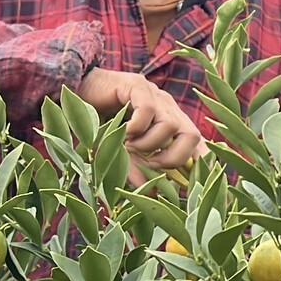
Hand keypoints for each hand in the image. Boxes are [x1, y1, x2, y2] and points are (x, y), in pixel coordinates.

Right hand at [76, 69, 208, 172]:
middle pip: (193, 135)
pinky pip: (147, 111)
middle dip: (174, 158)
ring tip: (129, 145)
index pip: (197, 141)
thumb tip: (152, 195)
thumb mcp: (123, 153)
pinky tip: (123, 132)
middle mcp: (168, 108)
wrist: (79, 93)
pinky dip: (136, 128)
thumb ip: (138, 170)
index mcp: (171, 122)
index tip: (192, 182)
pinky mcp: (138, 85)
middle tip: (149, 164)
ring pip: (170, 126)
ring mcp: (155, 95)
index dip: (201, 162)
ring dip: (148, 144)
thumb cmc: (103, 124)